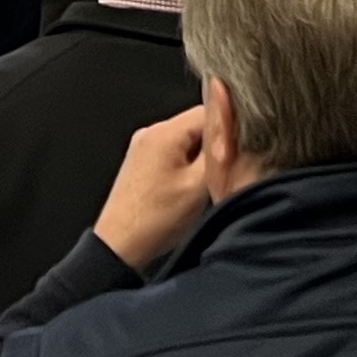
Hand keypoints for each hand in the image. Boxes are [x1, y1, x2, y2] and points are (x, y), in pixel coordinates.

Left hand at [93, 103, 218, 272]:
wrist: (120, 246)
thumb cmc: (155, 220)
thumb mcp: (199, 185)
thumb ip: (220, 152)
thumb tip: (233, 128)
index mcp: (164, 132)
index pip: (209, 110)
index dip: (228, 130)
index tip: (236, 152)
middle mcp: (150, 132)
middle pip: (196, 126)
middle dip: (212, 147)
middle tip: (215, 176)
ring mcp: (143, 147)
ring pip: (185, 141)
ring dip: (198, 160)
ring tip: (197, 188)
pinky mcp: (140, 162)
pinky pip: (171, 153)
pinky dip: (183, 168)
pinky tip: (182, 191)